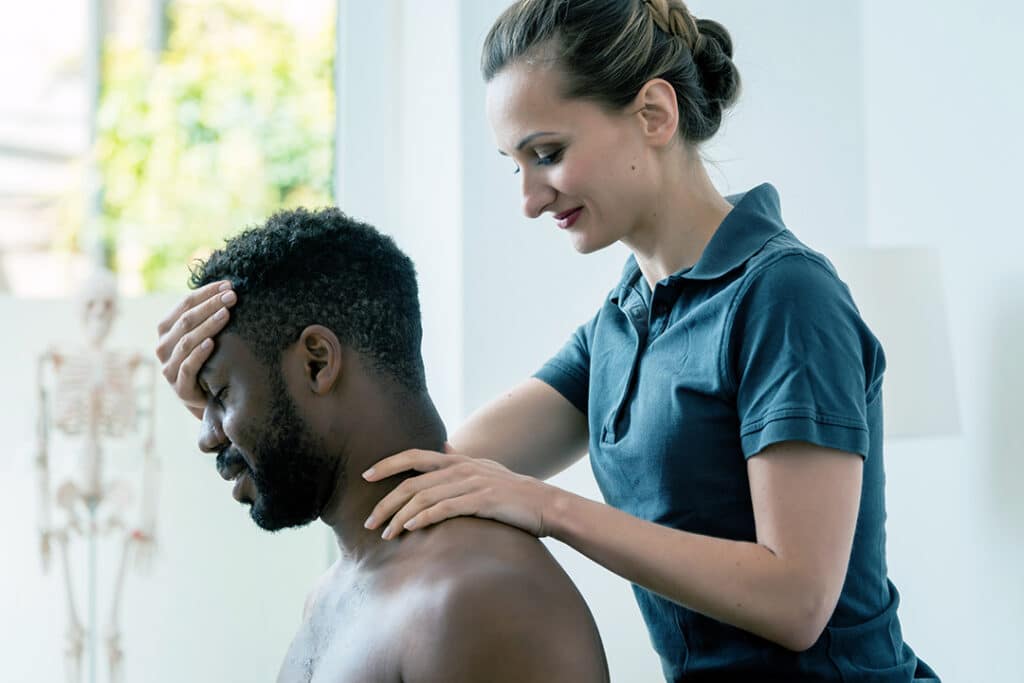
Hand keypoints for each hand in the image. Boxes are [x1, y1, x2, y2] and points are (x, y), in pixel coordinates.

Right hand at [155, 280, 236, 418]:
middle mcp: (163, 346)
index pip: (185, 304)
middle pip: (186, 320)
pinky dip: (199, 353)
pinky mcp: (179, 385)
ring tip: (226, 314)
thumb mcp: (203, 335)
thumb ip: (207, 315)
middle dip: (211, 305)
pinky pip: (187, 366)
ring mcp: (169, 366)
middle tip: (232, 297)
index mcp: (166, 329)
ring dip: (208, 325)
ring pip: (187, 341)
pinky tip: (212, 343)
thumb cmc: (207, 359)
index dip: (206, 292)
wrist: (206, 396)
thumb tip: (229, 287)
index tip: (228, 285)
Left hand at [362, 445, 557, 539]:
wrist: (546, 505)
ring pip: (424, 497)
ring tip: (386, 534)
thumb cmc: (513, 492)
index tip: (366, 476)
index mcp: (459, 460)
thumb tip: (442, 448)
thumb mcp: (485, 469)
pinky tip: (411, 528)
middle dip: (386, 502)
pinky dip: (424, 518)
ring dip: (400, 517)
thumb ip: (460, 461)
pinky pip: (445, 509)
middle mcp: (462, 468)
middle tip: (368, 521)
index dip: (389, 464)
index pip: (415, 456)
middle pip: (413, 481)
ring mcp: (472, 483)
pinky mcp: (482, 501)